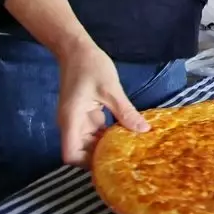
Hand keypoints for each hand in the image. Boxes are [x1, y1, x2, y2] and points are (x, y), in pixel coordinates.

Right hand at [56, 43, 148, 166]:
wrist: (76, 49)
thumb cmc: (90, 67)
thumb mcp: (111, 89)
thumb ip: (125, 112)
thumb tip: (143, 130)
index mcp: (72, 120)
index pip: (71, 154)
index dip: (86, 164)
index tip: (108, 164)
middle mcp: (72, 124)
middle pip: (82, 151)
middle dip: (101, 157)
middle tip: (127, 160)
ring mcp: (78, 119)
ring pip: (90, 142)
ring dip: (106, 145)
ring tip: (130, 150)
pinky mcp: (86, 113)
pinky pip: (96, 130)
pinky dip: (108, 134)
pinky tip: (126, 133)